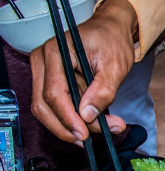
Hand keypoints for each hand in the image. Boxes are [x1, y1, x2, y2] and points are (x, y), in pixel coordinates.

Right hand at [30, 0, 136, 145]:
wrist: (111, 30)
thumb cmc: (112, 41)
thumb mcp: (116, 65)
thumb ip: (103, 90)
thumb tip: (87, 115)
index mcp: (56, 52)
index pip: (54, 93)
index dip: (67, 117)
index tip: (84, 134)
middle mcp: (43, 62)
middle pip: (44, 105)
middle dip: (67, 127)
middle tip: (91, 140)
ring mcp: (45, 73)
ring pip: (47, 110)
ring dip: (70, 126)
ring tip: (103, 129)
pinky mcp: (52, 82)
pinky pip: (57, 107)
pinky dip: (73, 119)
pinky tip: (95, 123)